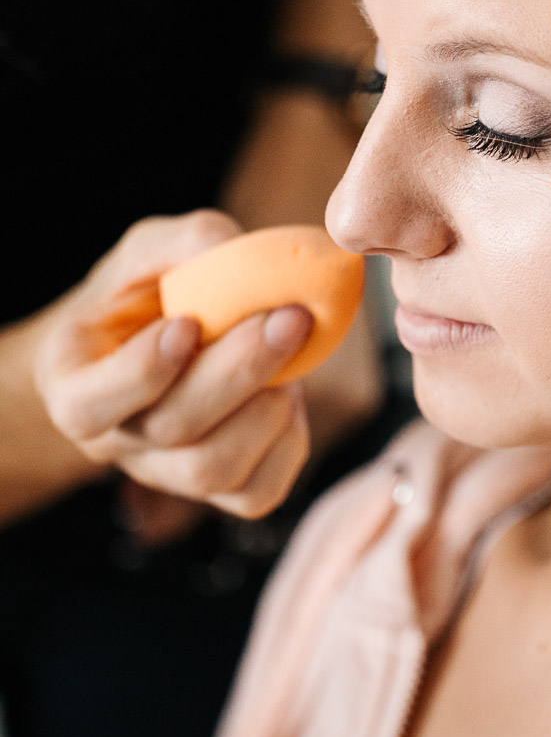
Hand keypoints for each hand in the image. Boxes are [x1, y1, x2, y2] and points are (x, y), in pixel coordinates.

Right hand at [34, 211, 313, 518]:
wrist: (162, 334)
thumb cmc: (149, 290)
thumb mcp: (154, 249)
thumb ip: (192, 243)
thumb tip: (247, 257)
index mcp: (73, 381)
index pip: (90, 404)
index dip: (142, 372)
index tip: (187, 325)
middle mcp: (114, 439)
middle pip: (172, 430)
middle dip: (237, 372)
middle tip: (290, 317)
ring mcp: (164, 472)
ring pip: (213, 470)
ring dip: (267, 406)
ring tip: (291, 349)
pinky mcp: (218, 489)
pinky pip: (257, 493)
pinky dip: (288, 442)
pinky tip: (289, 393)